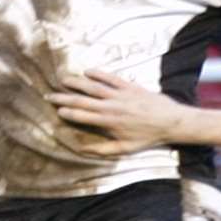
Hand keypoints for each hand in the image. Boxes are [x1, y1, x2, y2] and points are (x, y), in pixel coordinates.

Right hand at [46, 70, 186, 155]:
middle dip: (64, 98)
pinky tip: (87, 71)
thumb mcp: (125, 149)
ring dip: (76, 83)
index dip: (67, 113)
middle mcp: (111, 106)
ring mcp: (120, 95)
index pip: (82, 116)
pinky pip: (110, 78)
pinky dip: (98, 73)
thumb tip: (83, 150)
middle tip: (49, 95)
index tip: (56, 110)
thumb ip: (103, 150)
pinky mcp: (129, 86)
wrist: (171, 122)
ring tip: (62, 79)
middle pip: (82, 101)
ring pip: (93, 86)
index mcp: (108, 122)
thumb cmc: (148, 138)